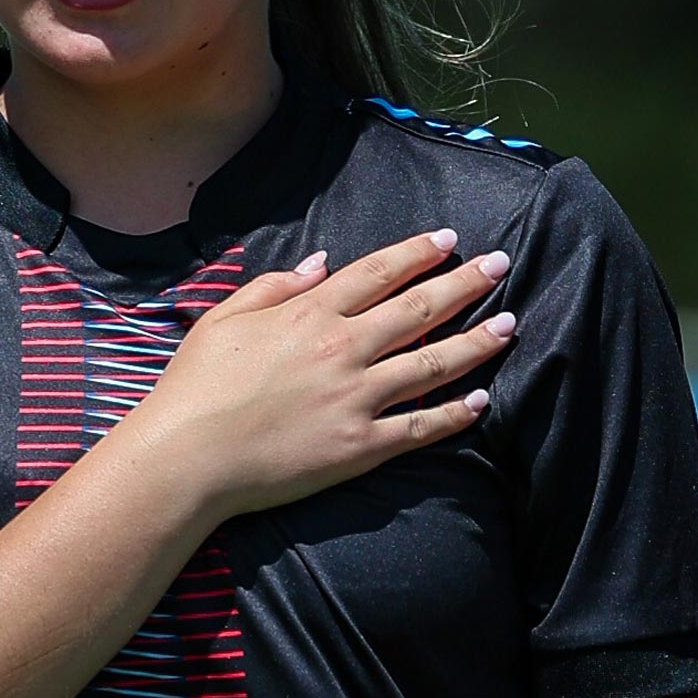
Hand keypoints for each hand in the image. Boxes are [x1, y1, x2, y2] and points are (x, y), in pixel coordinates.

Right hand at [129, 228, 511, 519]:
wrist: (187, 457)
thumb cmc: (196, 386)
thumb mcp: (223, 318)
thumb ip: (274, 285)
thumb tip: (321, 263)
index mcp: (308, 314)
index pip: (377, 273)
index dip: (417, 253)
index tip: (449, 240)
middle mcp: (342, 349)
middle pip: (418, 308)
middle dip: (465, 283)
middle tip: (500, 264)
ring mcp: (356, 398)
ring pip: (432, 363)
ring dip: (476, 341)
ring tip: (510, 324)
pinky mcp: (360, 446)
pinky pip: (420, 426)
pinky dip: (454, 413)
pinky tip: (481, 400)